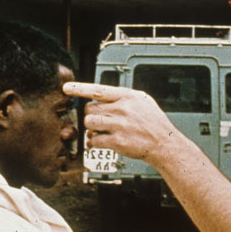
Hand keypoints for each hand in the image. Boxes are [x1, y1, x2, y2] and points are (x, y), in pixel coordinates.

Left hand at [62, 82, 179, 163]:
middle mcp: (122, 109)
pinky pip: (94, 140)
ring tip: (101, 130)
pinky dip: (95, 142)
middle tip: (101, 120)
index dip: (79, 88)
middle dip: (91, 115)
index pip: (98, 90)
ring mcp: (119, 126)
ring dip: (92, 128)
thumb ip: (122, 97)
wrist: (165, 143)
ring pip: (89, 123)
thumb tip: (101, 96)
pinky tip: (103, 141)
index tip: (65, 88)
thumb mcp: (142, 101)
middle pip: (90, 109)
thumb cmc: (154, 122)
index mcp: (127, 96)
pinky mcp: (117, 142)